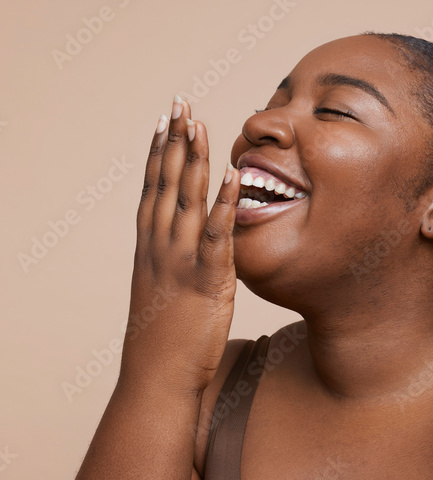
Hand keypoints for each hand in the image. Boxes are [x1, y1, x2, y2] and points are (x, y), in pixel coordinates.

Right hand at [118, 96, 240, 395]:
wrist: (157, 377)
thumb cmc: (165, 343)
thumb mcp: (165, 296)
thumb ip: (177, 268)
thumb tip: (191, 255)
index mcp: (150, 249)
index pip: (152, 190)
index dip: (158, 153)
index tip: (163, 120)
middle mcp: (160, 248)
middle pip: (166, 184)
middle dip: (174, 141)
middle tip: (179, 102)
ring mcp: (180, 261)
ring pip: (186, 200)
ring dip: (194, 160)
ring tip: (199, 123)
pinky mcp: (205, 279)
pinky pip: (217, 236)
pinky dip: (226, 205)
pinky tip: (235, 177)